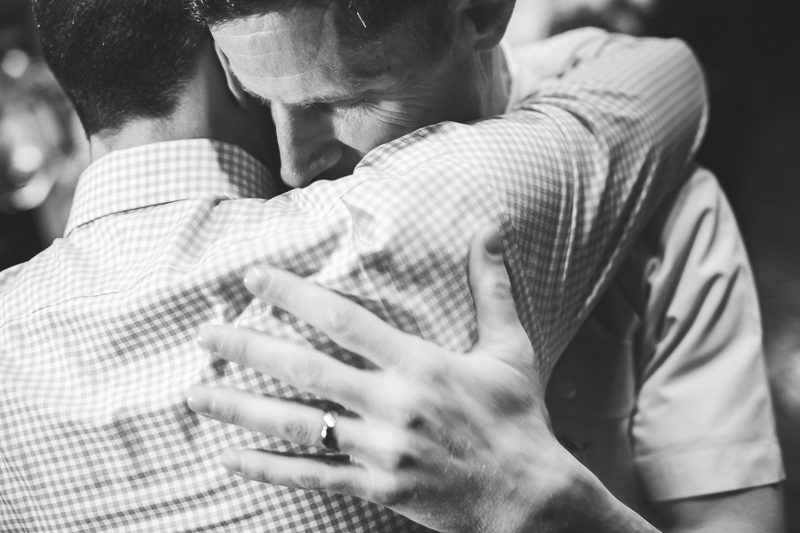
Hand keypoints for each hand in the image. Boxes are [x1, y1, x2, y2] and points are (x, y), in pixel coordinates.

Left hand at [186, 225, 652, 532]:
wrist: (529, 497)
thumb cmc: (518, 417)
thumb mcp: (510, 347)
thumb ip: (491, 285)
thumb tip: (492, 225)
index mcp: (420, 363)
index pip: (343, 321)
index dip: (294, 296)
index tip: (254, 278)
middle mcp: (393, 403)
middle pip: (306, 369)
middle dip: (250, 348)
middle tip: (204, 334)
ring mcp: (381, 449)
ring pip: (297, 425)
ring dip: (241, 408)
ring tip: (194, 395)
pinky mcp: (378, 487)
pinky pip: (314, 476)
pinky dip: (270, 469)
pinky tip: (232, 460)